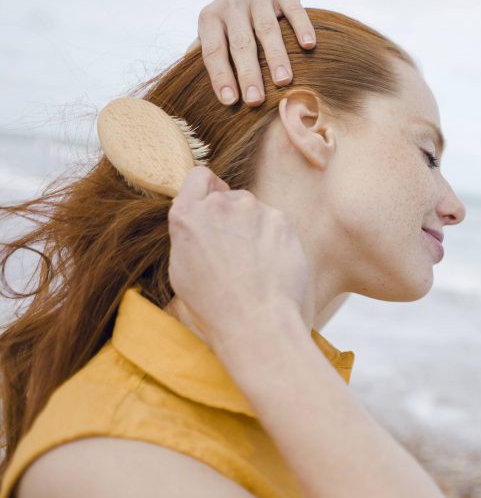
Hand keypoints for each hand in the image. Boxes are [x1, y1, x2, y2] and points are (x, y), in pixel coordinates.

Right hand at [167, 166, 309, 344]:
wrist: (256, 320)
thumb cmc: (215, 305)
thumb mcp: (182, 268)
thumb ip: (190, 233)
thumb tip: (200, 221)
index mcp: (186, 215)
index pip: (198, 177)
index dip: (208, 189)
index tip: (215, 203)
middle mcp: (219, 205)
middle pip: (230, 197)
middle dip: (233, 217)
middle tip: (237, 250)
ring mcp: (253, 209)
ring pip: (256, 211)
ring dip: (255, 228)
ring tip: (255, 264)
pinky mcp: (282, 220)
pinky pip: (277, 223)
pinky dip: (276, 238)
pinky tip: (272, 264)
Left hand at [187, 0, 316, 107]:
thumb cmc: (233, 26)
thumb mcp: (214, 36)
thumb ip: (204, 57)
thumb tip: (191, 84)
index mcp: (210, 18)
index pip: (214, 51)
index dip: (220, 76)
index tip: (231, 101)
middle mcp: (231, 4)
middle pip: (240, 43)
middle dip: (248, 73)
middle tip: (256, 100)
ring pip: (267, 29)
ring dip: (276, 56)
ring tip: (283, 81)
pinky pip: (293, 9)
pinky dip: (301, 27)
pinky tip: (308, 46)